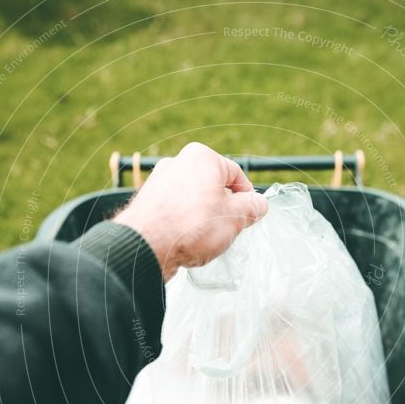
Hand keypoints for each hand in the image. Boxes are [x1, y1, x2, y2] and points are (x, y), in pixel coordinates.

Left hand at [114, 142, 267, 280]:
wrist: (146, 246)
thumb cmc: (192, 226)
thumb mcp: (235, 218)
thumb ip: (252, 208)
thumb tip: (258, 204)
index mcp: (202, 157)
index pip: (236, 175)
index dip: (248, 198)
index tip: (250, 217)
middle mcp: (178, 163)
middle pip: (213, 187)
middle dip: (224, 210)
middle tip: (228, 231)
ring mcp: (159, 182)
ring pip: (194, 200)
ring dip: (204, 219)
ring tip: (204, 240)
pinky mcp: (148, 203)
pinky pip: (176, 211)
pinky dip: (184, 224)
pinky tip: (186, 241)